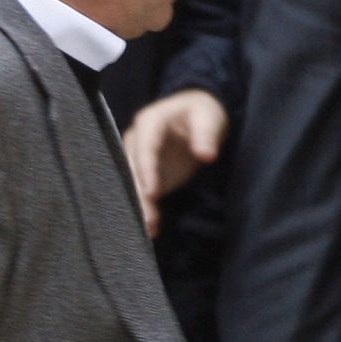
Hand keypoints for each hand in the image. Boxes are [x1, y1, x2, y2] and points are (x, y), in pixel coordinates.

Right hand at [120, 89, 227, 236]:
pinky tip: (152, 229)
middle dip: (139, 195)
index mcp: (149, 122)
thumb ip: (206, 134)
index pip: (144, 147)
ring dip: (140, 206)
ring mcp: (139, 158)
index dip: (146, 170)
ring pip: (133, 184)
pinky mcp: (147, 174)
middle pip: (132, 169)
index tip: (152, 192)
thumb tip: (206, 154)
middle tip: (147, 220)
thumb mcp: (208, 117)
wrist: (197, 116)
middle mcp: (137, 140)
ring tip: (150, 229)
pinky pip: (142, 192)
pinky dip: (146, 209)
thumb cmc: (201, 112)